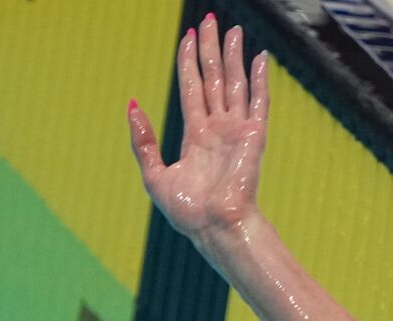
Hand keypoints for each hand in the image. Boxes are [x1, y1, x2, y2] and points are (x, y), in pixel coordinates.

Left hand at [128, 16, 268, 244]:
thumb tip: (132, 105)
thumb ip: (142, 140)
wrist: (214, 228)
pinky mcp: (254, 137)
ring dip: (233, 56)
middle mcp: (218, 129)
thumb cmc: (187, 211)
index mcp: (196, 136)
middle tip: (209, 21)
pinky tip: (260, 58)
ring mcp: (237, 131)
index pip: (192, 89)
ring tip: (232, 29)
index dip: (189, 63)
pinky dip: (260, 79)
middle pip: (214, 79)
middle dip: (211, 49)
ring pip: (235, 83)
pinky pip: (258, 101)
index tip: (188, 37)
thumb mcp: (153, 174)